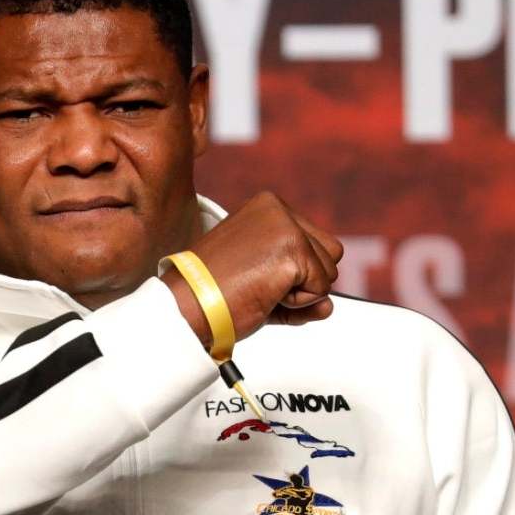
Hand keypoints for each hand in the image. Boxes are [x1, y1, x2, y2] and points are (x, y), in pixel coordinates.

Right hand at [165, 191, 343, 345]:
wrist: (183, 306)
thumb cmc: (207, 293)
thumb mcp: (256, 278)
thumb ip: (296, 286)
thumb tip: (327, 305)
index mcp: (265, 208)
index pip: (313, 242)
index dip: (292, 273)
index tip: (253, 276)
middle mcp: (277, 210)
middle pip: (330, 254)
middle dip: (303, 282)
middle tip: (258, 287)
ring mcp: (286, 228)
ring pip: (329, 273)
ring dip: (299, 295)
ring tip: (259, 289)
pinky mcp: (293, 251)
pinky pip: (320, 292)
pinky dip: (296, 306)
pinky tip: (263, 295)